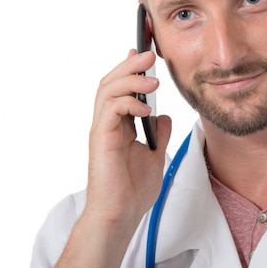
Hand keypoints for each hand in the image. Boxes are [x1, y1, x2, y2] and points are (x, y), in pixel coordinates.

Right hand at [86, 49, 171, 229]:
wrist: (122, 216)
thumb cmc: (133, 191)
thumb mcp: (155, 155)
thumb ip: (159, 133)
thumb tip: (165, 115)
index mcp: (119, 125)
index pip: (121, 89)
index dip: (130, 69)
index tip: (145, 52)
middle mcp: (107, 124)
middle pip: (111, 82)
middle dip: (130, 65)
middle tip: (149, 53)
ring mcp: (102, 131)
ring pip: (107, 90)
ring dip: (130, 79)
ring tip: (153, 79)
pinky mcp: (101, 140)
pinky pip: (110, 110)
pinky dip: (128, 103)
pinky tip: (146, 109)